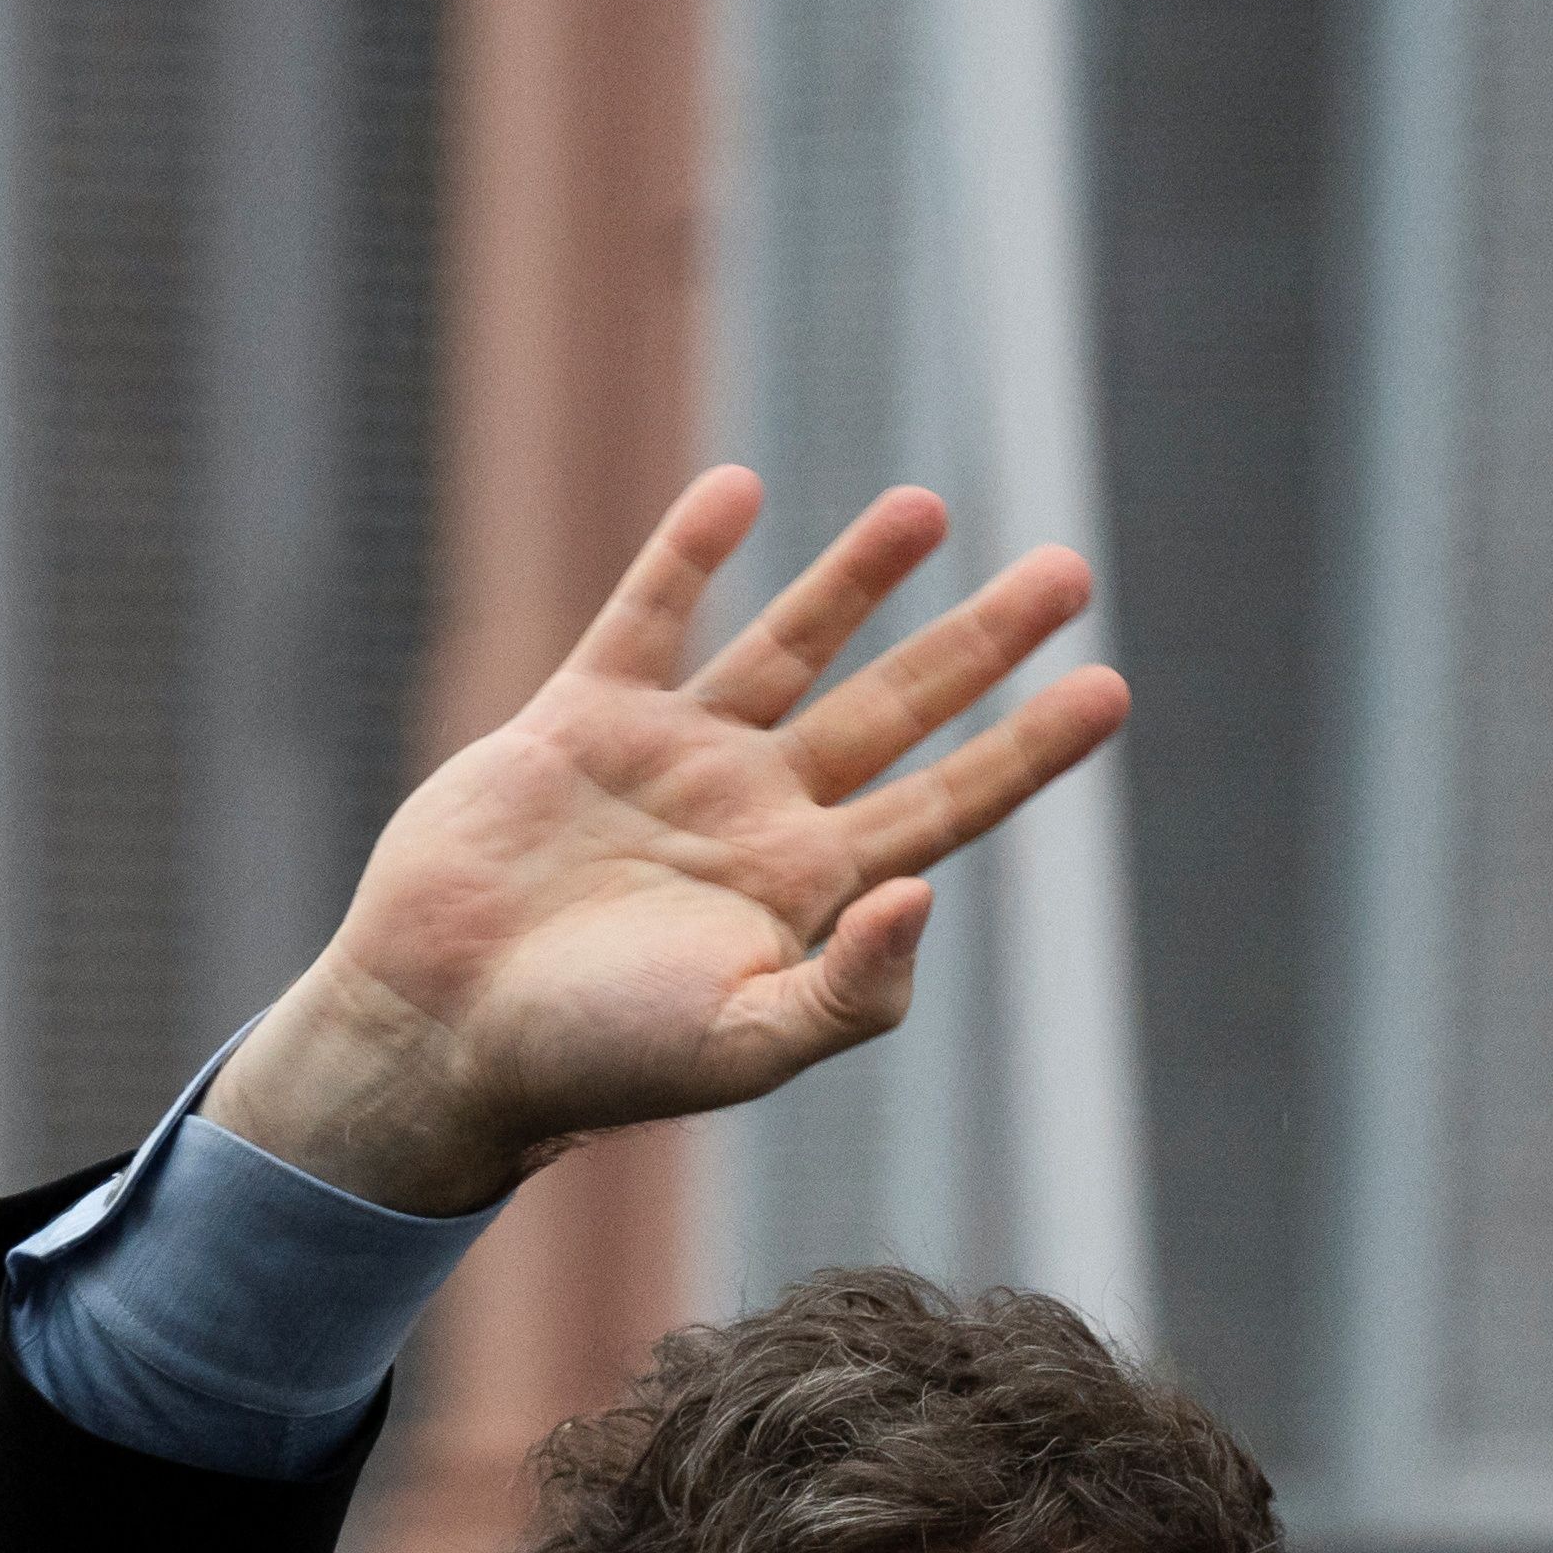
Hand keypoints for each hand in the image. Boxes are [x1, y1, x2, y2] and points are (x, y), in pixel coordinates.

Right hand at [204, 467, 1127, 1215]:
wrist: (444, 1033)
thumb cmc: (598, 1063)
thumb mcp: (745, 1048)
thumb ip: (850, 989)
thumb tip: (927, 891)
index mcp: (808, 894)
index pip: (948, 805)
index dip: (1028, 750)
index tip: (1108, 689)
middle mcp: (756, 816)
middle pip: (898, 710)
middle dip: (983, 642)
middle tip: (1070, 571)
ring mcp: (672, 761)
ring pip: (789, 647)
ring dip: (858, 576)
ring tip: (930, 506)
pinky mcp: (580, 721)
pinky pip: (649, 616)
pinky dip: (690, 552)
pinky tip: (742, 490)